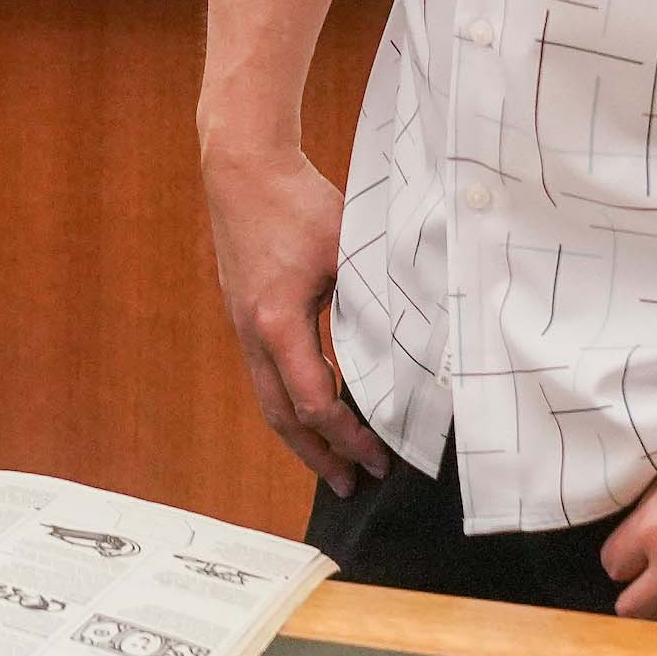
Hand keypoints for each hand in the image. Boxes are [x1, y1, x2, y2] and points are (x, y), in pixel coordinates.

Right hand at [203, 141, 381, 495]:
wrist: (242, 169)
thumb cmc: (298, 203)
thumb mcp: (348, 249)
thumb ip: (374, 298)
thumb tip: (414, 341)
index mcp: (278, 322)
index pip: (316, 402)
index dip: (349, 437)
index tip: (379, 456)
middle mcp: (253, 334)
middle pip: (282, 418)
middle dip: (318, 457)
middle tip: (350, 486)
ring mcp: (243, 327)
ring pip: (268, 401)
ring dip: (300, 437)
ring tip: (329, 464)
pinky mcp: (244, 316)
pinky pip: (265, 376)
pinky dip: (289, 404)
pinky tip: (312, 410)